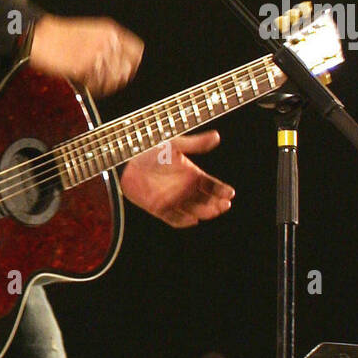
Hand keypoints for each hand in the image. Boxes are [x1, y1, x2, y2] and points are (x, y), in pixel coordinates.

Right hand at [28, 14, 142, 96]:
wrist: (40, 38)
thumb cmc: (60, 37)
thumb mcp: (90, 32)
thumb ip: (108, 45)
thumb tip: (124, 65)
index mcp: (110, 31)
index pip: (136, 50)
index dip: (132, 63)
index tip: (125, 70)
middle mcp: (107, 41)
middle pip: (126, 68)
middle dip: (118, 77)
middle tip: (106, 80)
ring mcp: (96, 54)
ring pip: (112, 79)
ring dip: (103, 83)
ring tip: (91, 81)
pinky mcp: (85, 66)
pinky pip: (96, 84)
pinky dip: (92, 87)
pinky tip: (83, 82)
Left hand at [120, 131, 234, 227]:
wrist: (127, 162)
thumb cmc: (151, 151)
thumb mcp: (174, 145)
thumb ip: (195, 144)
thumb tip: (216, 136)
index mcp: (192, 175)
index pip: (212, 186)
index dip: (222, 190)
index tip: (230, 194)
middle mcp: (186, 189)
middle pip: (207, 201)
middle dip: (217, 204)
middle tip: (224, 205)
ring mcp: (174, 200)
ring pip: (194, 211)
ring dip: (205, 213)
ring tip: (213, 211)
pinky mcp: (160, 209)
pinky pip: (175, 219)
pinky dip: (184, 222)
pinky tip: (193, 220)